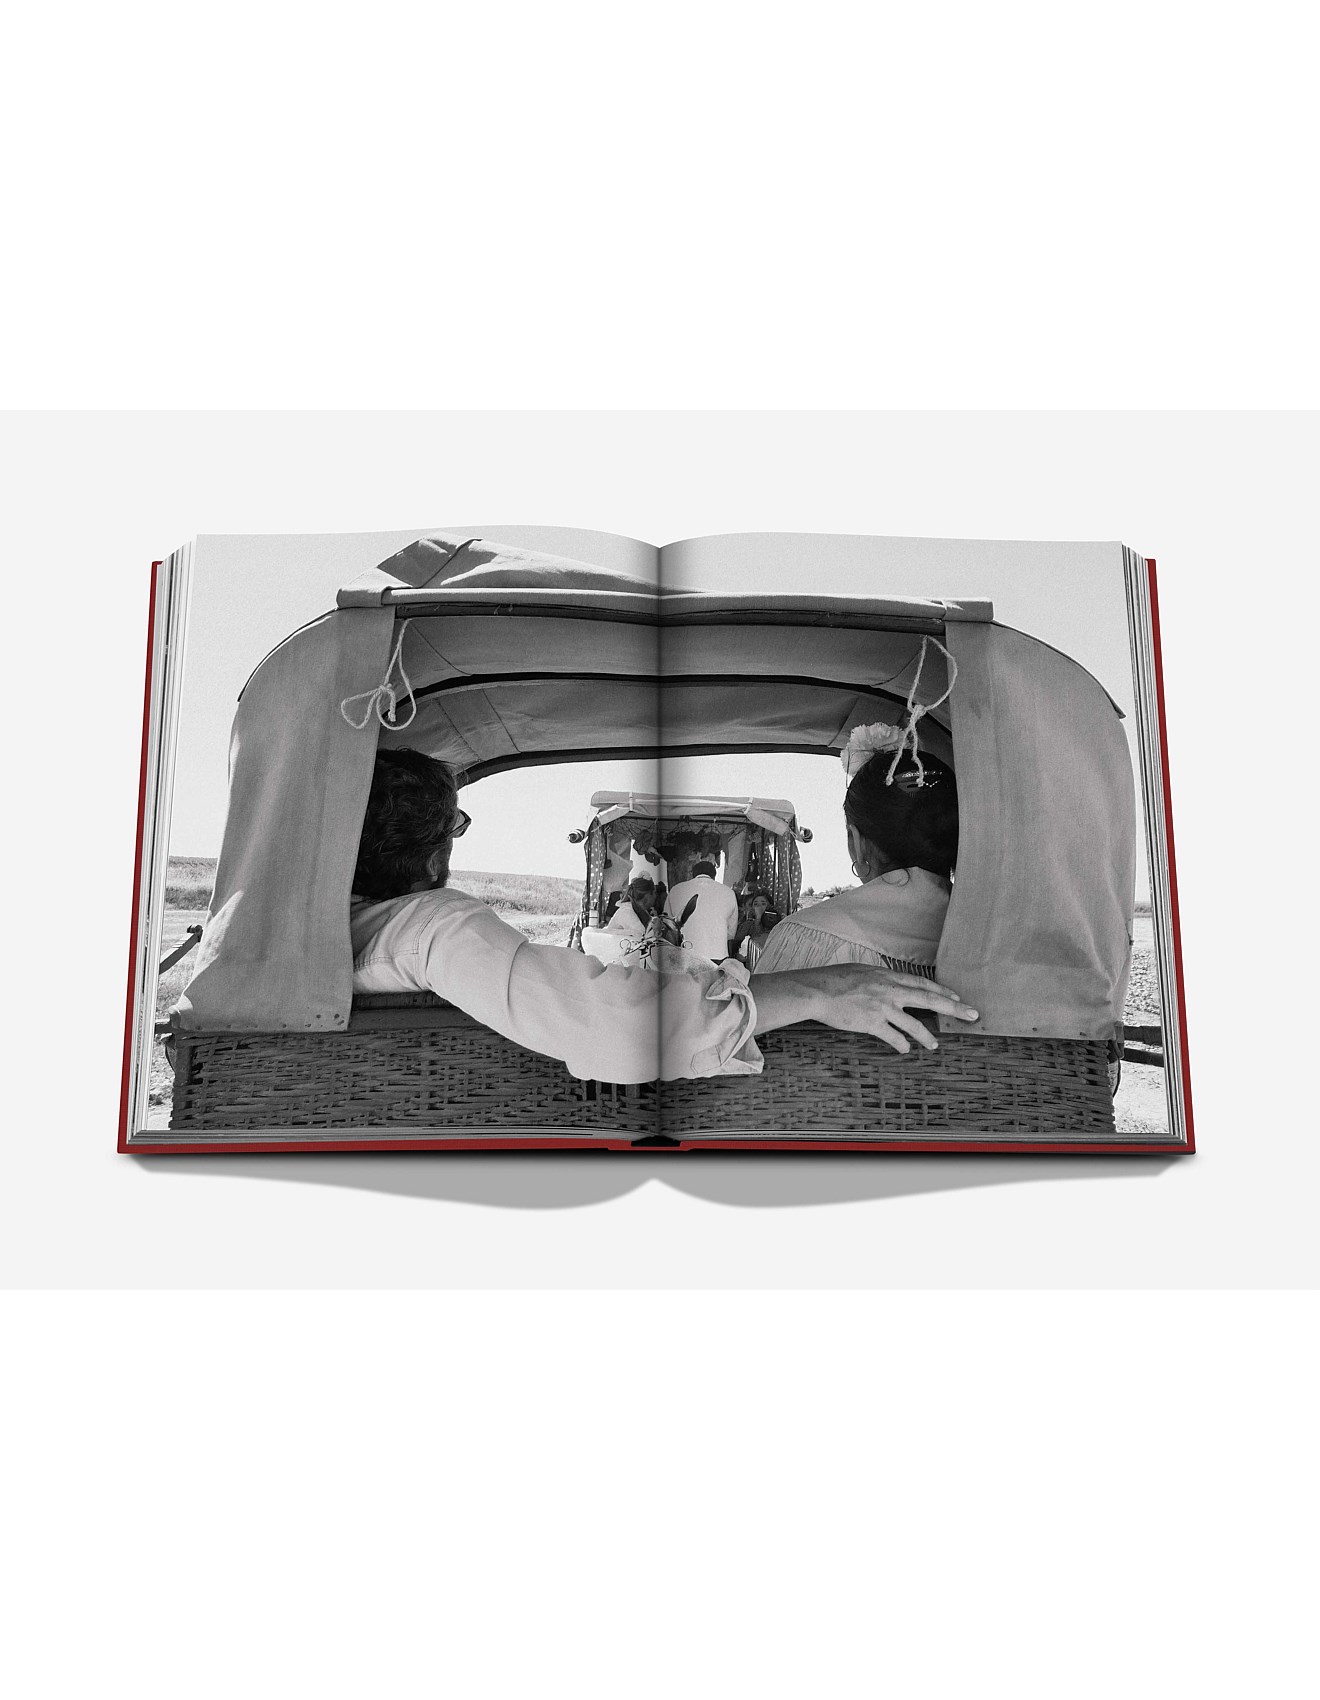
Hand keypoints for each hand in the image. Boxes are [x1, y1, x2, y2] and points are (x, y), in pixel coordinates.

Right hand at [751, 963, 978, 1053]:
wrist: (817, 990)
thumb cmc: (834, 979)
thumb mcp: (861, 971)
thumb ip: (878, 979)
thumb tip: (887, 984)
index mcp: (887, 976)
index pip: (922, 984)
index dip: (942, 991)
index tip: (957, 997)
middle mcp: (889, 990)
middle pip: (929, 1000)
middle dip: (953, 1008)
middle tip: (972, 1014)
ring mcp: (882, 1007)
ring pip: (913, 1024)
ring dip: (926, 1037)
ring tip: (934, 1045)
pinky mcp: (872, 1023)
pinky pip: (893, 1037)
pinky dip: (901, 1045)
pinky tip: (905, 1050)